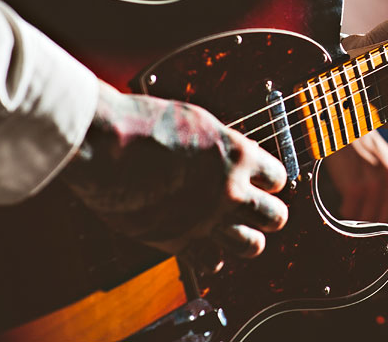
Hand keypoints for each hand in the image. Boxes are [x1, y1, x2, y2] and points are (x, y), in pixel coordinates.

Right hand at [60, 81, 287, 272]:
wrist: (108, 145)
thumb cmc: (146, 125)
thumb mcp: (198, 123)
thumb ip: (222, 146)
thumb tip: (234, 158)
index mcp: (239, 155)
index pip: (278, 178)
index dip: (269, 181)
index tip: (259, 182)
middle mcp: (231, 190)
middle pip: (276, 217)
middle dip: (268, 214)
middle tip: (254, 210)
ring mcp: (207, 218)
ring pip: (253, 246)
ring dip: (247, 240)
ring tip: (235, 232)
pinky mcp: (178, 239)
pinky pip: (211, 263)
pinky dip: (210, 258)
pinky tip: (204, 247)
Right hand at [323, 131, 387, 225]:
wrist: (345, 131)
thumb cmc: (365, 154)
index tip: (385, 212)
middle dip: (374, 219)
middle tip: (364, 203)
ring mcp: (376, 184)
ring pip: (369, 221)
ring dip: (357, 214)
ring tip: (354, 196)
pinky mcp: (356, 186)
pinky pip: (351, 214)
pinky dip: (345, 209)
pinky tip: (345, 194)